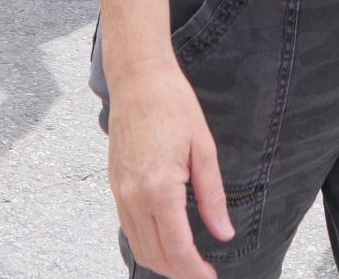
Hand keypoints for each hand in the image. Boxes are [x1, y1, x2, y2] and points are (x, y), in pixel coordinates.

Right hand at [108, 63, 232, 278]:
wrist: (138, 78)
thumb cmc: (173, 104)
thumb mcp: (204, 148)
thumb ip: (212, 196)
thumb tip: (224, 233)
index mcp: (160, 189)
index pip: (178, 249)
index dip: (195, 271)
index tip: (211, 278)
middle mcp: (134, 197)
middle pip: (155, 255)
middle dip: (180, 272)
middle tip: (202, 273)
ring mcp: (120, 193)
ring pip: (138, 247)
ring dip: (162, 262)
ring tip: (187, 262)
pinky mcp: (114, 186)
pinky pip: (128, 228)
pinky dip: (146, 244)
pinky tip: (165, 240)